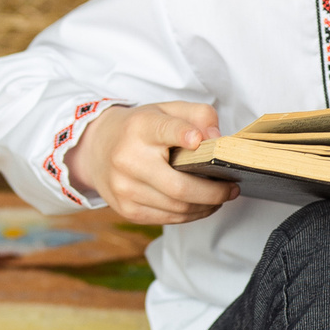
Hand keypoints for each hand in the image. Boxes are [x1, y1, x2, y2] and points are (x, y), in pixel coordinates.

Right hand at [68, 102, 238, 225]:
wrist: (97, 150)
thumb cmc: (141, 129)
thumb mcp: (167, 110)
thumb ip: (198, 115)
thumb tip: (217, 138)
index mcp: (140, 128)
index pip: (164, 130)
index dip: (182, 134)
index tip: (199, 140)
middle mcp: (128, 159)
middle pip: (179, 186)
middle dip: (213, 192)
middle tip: (232, 188)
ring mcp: (125, 188)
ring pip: (177, 208)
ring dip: (206, 206)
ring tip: (221, 197)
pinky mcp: (127, 210)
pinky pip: (168, 219)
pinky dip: (191, 215)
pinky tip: (202, 205)